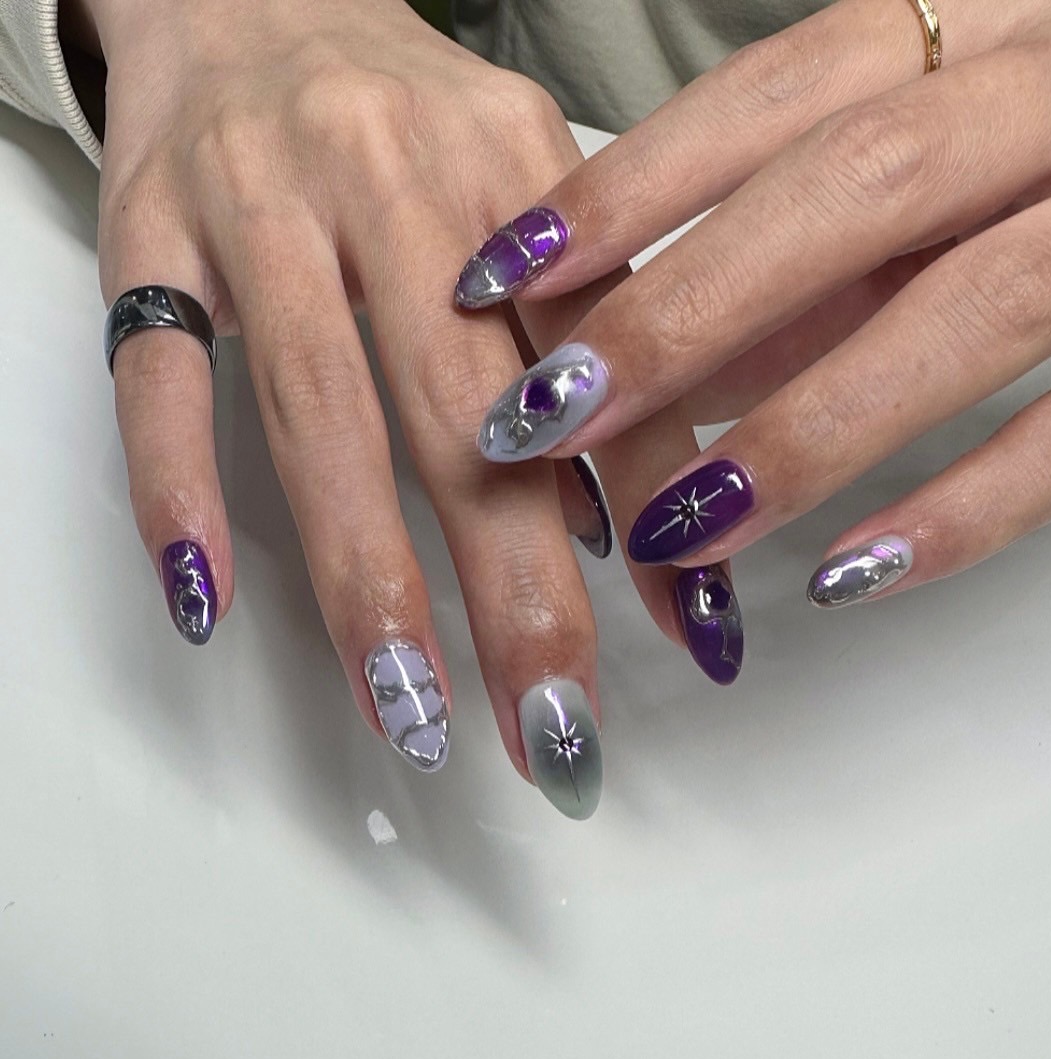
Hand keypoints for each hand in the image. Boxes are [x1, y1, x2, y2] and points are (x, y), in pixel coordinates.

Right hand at [88, 0, 713, 817]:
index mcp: (515, 170)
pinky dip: (179, 489)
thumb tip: (646, 524)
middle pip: (465, 410)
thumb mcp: (529, 198)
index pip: (601, 364)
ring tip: (408, 710)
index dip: (650, 509)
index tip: (688, 642)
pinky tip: (208, 598)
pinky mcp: (150, 233)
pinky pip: (156, 373)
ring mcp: (261, 207)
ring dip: (366, 574)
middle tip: (556, 726)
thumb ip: (593, 341)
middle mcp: (394, 182)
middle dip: (517, 586)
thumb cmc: (411, 129)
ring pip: (318, 411)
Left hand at [460, 0, 1050, 609]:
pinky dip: (967, 508)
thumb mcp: (944, 160)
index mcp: (991, 34)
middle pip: (865, 188)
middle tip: (553, 414)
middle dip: (689, 307)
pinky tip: (848, 572)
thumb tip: (652, 351)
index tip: (503, 275)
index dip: (633, 185)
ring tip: (677, 524)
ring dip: (809, 425)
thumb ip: (810, 249)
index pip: (782, 95)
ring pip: (984, 307)